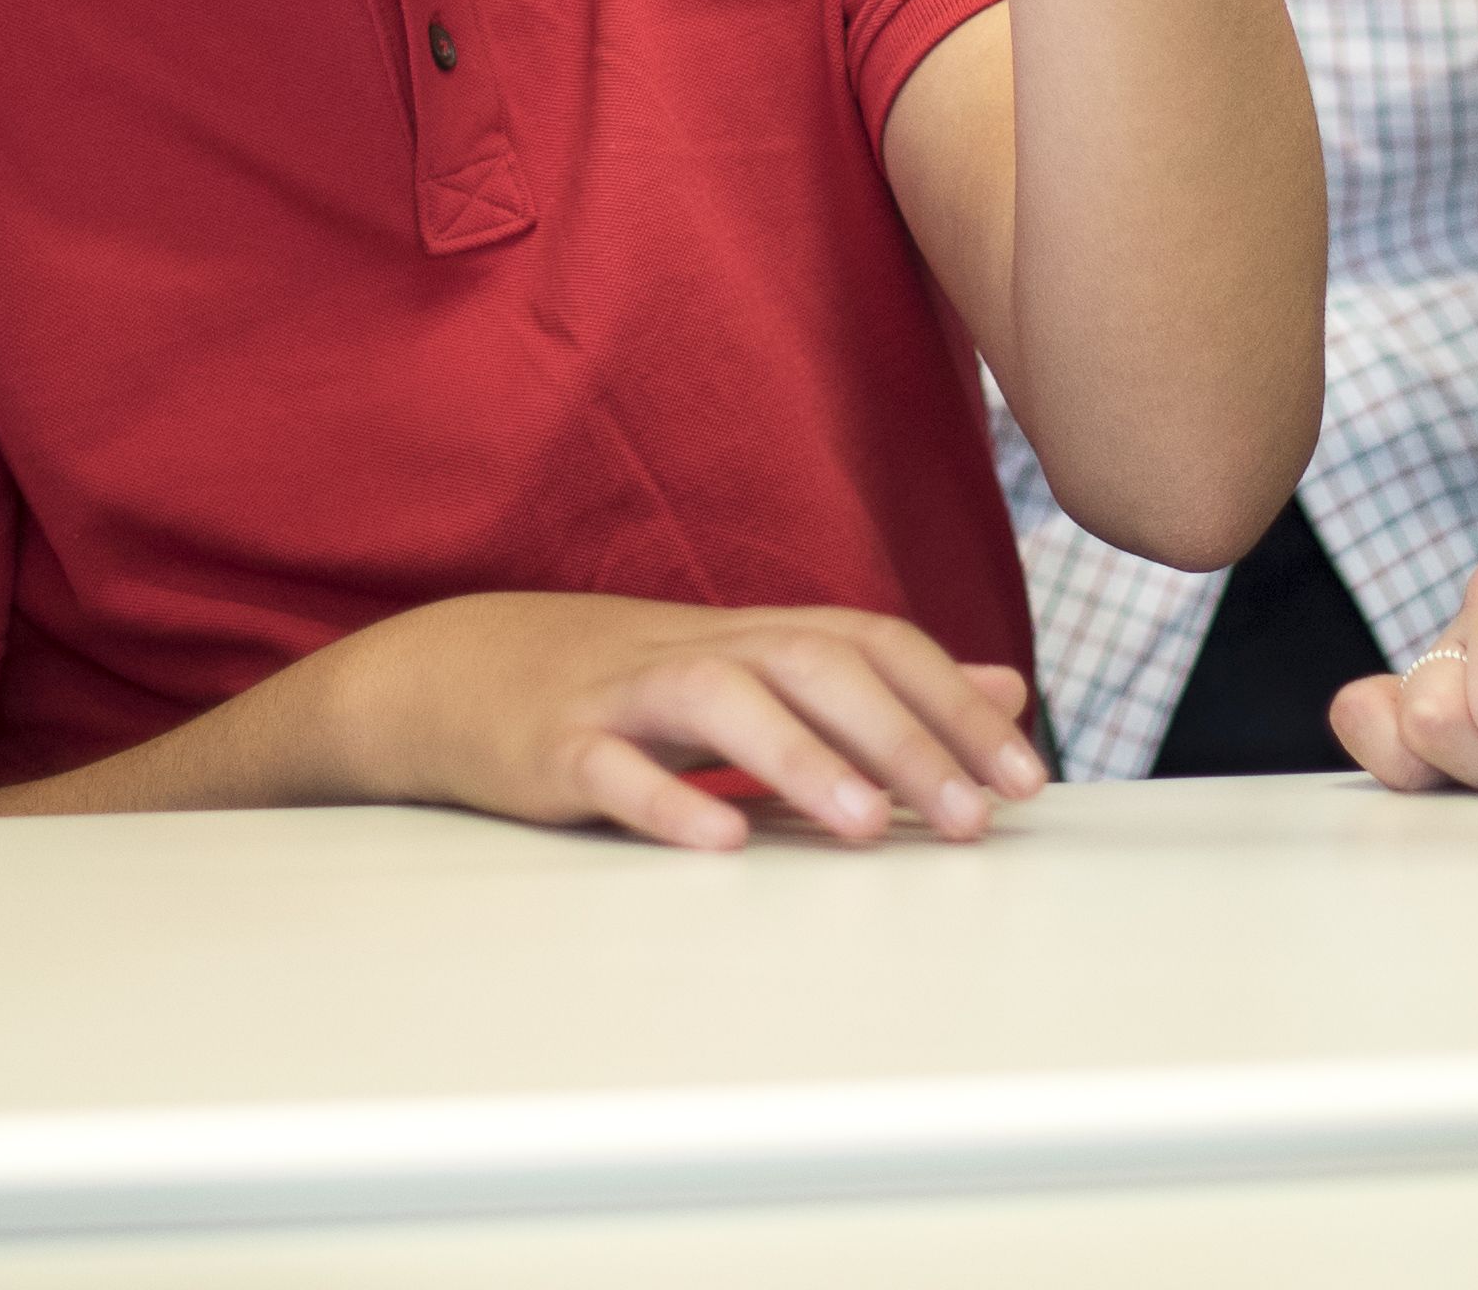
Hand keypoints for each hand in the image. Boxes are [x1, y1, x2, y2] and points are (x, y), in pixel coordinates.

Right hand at [326, 592, 1049, 851]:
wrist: (454, 675)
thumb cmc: (623, 685)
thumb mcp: (754, 668)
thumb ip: (878, 682)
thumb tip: (1001, 688)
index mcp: (754, 634)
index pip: (872, 642)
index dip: (951, 700)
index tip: (1022, 775)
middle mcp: (699, 650)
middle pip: (812, 662)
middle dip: (902, 737)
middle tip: (972, 817)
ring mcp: (622, 695)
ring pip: (719, 700)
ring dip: (800, 759)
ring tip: (867, 828)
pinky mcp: (553, 750)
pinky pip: (610, 771)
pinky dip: (665, 803)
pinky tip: (718, 844)